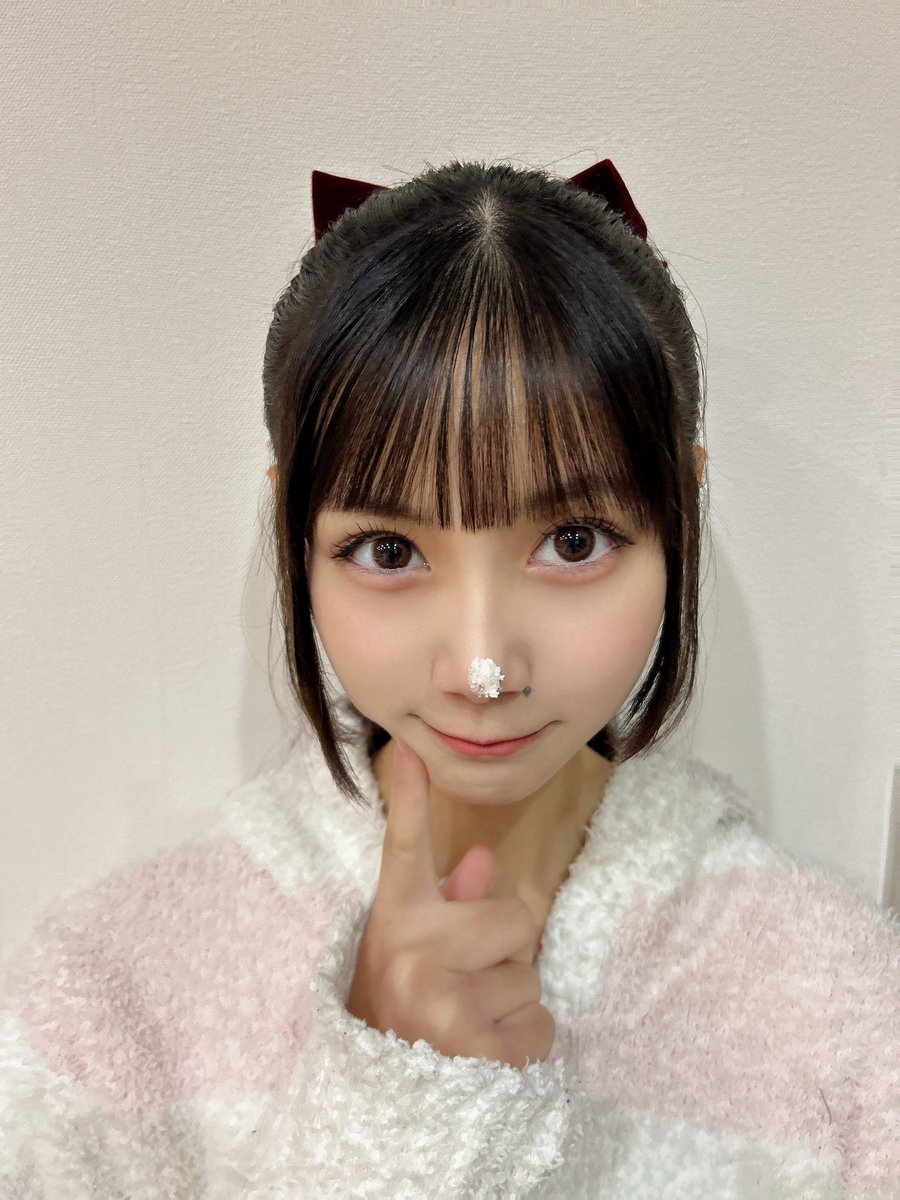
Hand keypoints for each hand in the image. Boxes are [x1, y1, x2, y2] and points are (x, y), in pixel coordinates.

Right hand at [346, 739, 554, 1068]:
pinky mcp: (474, 1046)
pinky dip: (525, 1044)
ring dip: (511, 1004)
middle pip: (514, 918)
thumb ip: (449, 905)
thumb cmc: (402, 1008)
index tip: (410, 750)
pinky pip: (540, 1025)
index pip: (404, 847)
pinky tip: (484, 1054)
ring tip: (467, 1024)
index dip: (411, 796)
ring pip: (530, 977)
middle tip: (463, 985)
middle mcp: (414, 949)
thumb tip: (481, 859)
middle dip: (502, 955)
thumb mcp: (412, 953)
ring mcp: (442, 997)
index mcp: (397, 919)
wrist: (378, 1097)